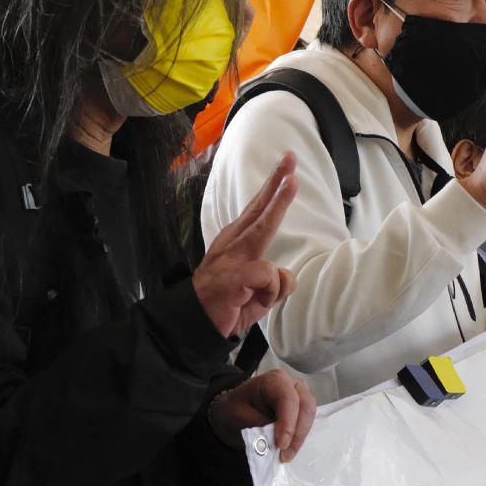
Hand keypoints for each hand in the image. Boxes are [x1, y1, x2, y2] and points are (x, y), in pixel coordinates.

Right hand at [193, 152, 297, 337]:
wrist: (193, 326)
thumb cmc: (225, 307)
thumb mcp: (256, 294)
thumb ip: (274, 282)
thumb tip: (286, 276)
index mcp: (235, 244)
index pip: (256, 212)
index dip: (271, 190)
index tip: (286, 169)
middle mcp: (232, 245)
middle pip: (258, 208)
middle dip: (275, 181)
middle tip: (290, 159)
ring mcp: (230, 259)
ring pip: (262, 227)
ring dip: (279, 203)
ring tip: (292, 181)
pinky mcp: (232, 277)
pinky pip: (268, 274)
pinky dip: (270, 290)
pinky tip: (257, 299)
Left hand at [208, 369, 315, 462]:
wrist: (234, 411)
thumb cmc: (236, 409)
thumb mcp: (241, 417)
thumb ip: (262, 428)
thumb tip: (278, 442)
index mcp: (273, 380)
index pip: (288, 398)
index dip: (288, 422)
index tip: (282, 444)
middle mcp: (290, 384)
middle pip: (305, 405)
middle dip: (297, 432)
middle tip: (285, 453)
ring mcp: (298, 394)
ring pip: (309, 414)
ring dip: (299, 437)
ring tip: (285, 454)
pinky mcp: (300, 407)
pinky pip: (306, 422)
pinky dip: (298, 437)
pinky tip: (288, 448)